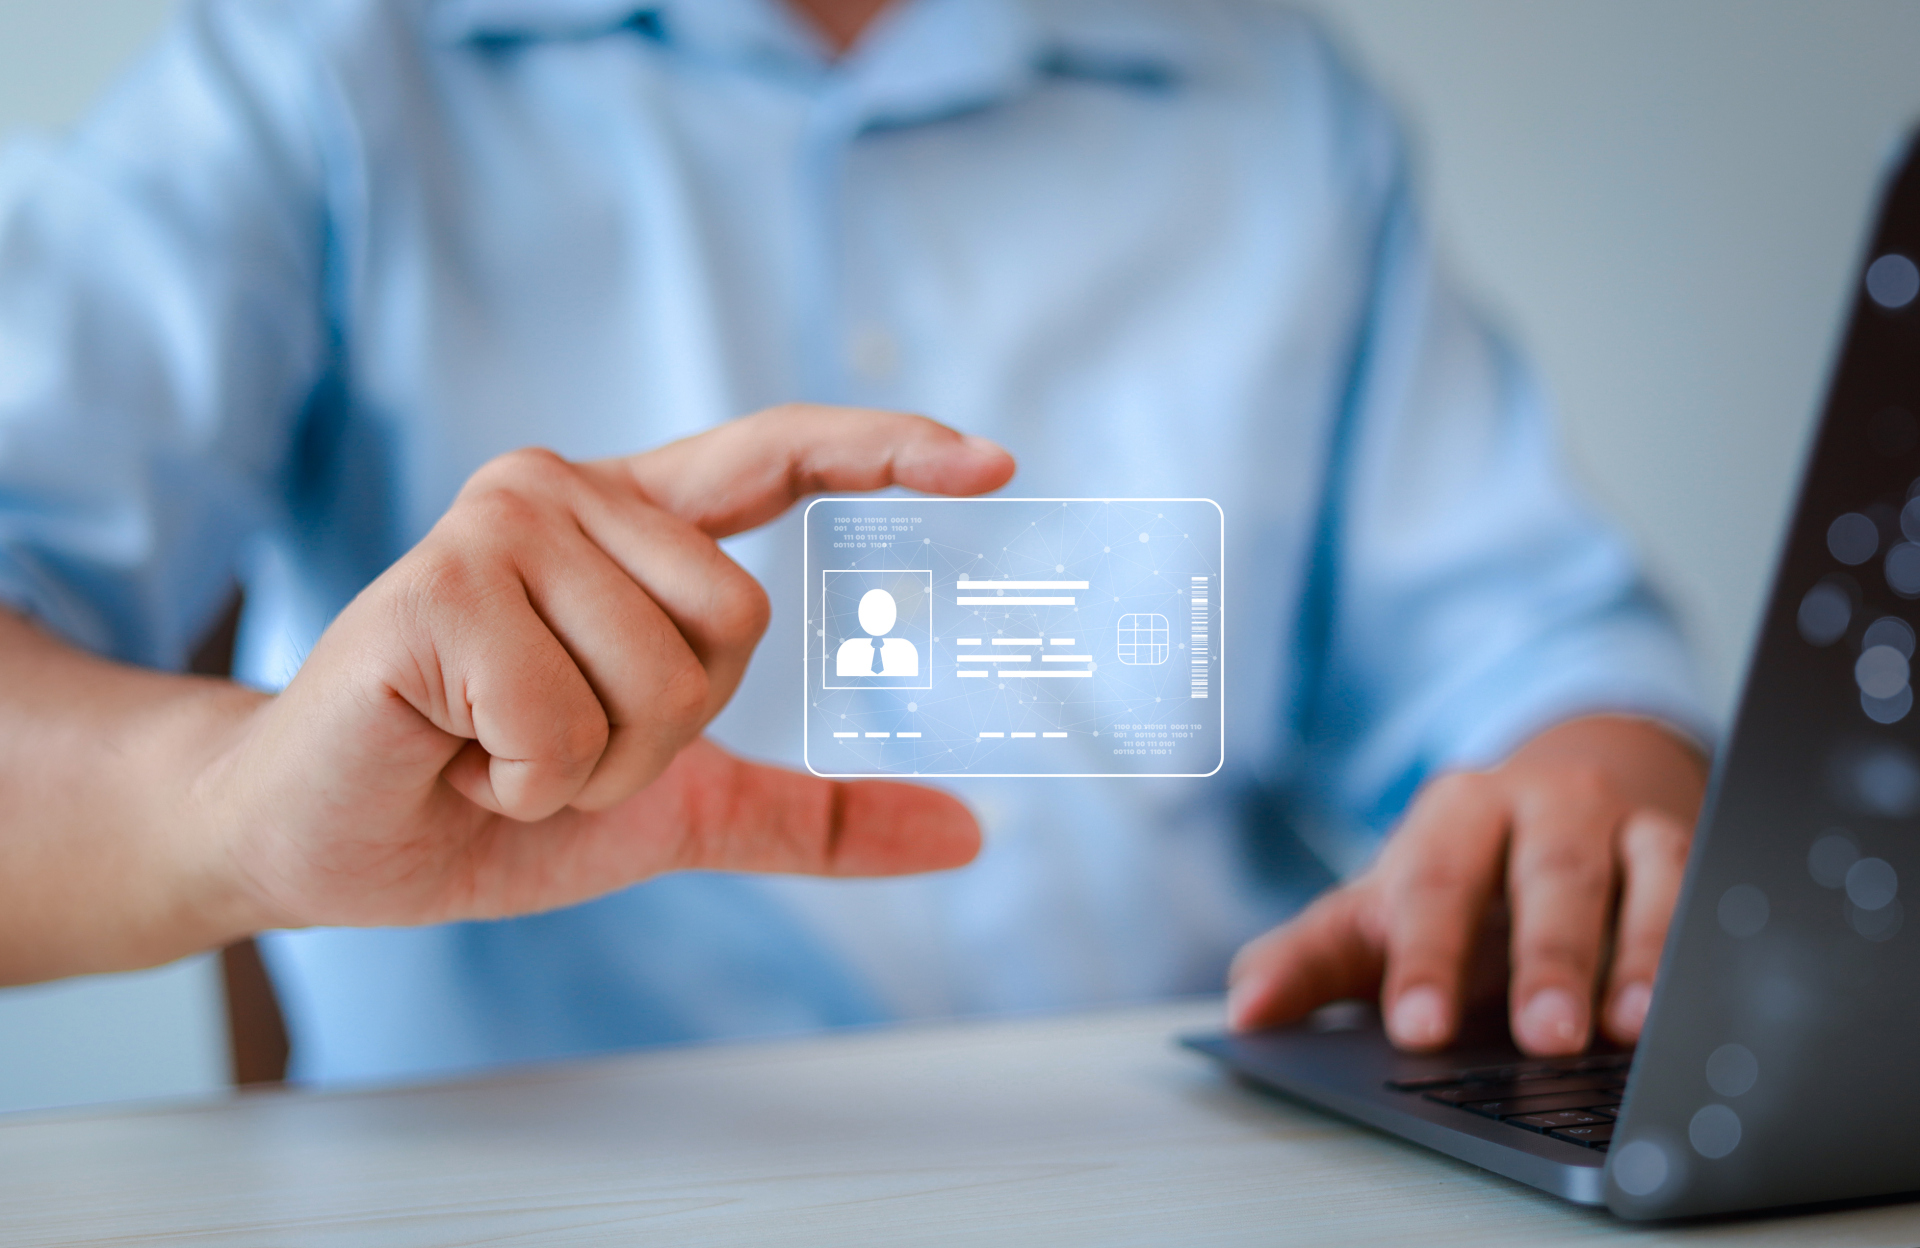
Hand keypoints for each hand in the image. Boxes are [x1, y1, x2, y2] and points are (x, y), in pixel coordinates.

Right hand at [198, 404, 1013, 930]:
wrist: (334, 844)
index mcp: (635, 525)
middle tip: (556, 744)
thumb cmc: (495, 800)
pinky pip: (567, 724)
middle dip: (662, 734)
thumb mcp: (678, 806)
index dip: (888, 453)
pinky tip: (455, 754)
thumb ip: (812, 810)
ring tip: (497, 748)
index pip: (783, 455)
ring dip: (590, 768)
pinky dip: (524, 781)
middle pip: (741, 624)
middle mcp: (572, 493)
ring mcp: (505, 523)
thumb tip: (969, 832)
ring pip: (662, 681)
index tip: (995, 466)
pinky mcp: (444, 584)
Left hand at [1224, 715, 1707, 1054]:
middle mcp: (1540, 805)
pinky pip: (1700, 890)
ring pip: (1635, 878)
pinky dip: (1696, 946)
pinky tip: (1688, 1007)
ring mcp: (1619, 825)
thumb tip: (1243, 1014)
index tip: (1418, 1029)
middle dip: (1543, 957)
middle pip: (1543, 874)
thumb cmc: (1458, 879)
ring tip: (1623, 1030)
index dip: (1424, 957)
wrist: (1560, 802)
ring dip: (1634, 956)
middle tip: (1540, 1038)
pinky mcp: (1685, 847)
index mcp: (1450, 814)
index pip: (1433, 883)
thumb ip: (1307, 962)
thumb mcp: (1377, 913)